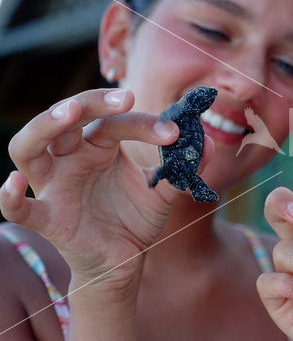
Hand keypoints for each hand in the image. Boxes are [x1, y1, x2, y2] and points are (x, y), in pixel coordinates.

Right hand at [0, 88, 212, 289]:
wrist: (124, 260)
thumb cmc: (136, 218)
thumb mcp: (164, 192)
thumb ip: (184, 170)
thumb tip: (207, 143)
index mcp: (98, 146)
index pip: (114, 123)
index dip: (144, 124)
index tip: (175, 131)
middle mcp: (71, 158)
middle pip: (65, 119)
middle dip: (90, 103)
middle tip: (122, 98)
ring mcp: (54, 186)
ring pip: (28, 148)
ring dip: (44, 127)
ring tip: (68, 113)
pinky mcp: (48, 218)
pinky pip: (19, 208)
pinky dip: (10, 196)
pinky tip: (15, 182)